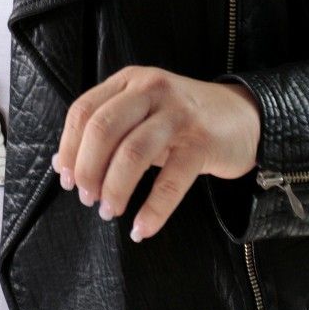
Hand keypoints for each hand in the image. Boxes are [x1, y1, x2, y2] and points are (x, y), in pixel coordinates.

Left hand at [51, 66, 261, 241]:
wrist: (246, 117)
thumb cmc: (182, 120)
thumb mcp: (142, 114)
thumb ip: (106, 132)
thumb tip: (63, 164)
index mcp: (129, 81)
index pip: (84, 111)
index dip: (70, 147)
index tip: (66, 180)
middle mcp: (150, 90)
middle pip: (103, 128)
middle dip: (88, 169)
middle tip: (87, 199)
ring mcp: (178, 114)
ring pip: (132, 152)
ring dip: (114, 188)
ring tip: (109, 212)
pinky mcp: (202, 142)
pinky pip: (171, 180)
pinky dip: (153, 209)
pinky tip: (141, 228)